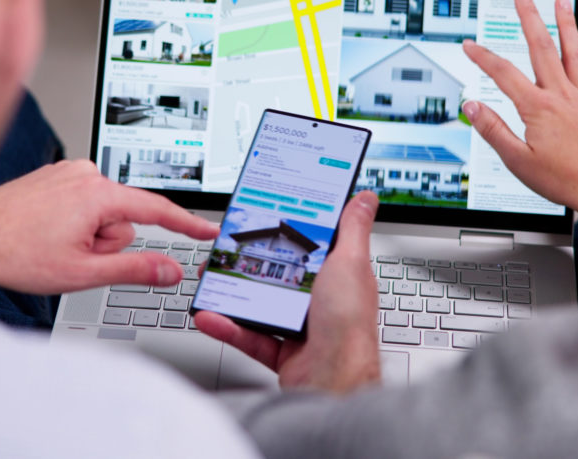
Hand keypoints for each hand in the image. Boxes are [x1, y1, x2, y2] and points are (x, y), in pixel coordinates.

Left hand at [0, 159, 218, 291]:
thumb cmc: (14, 253)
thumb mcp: (84, 272)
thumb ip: (136, 268)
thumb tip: (171, 270)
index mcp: (97, 194)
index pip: (157, 210)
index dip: (187, 224)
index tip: (208, 231)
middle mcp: (85, 174)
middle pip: (124, 216)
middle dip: (107, 241)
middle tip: (74, 256)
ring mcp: (67, 173)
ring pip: (103, 212)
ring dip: (88, 233)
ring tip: (53, 244)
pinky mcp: (54, 176)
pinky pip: (82, 202)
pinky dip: (73, 221)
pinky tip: (46, 232)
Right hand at [194, 191, 380, 393]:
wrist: (334, 379)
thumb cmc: (349, 324)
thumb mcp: (350, 262)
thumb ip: (353, 228)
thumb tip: (366, 198)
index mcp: (338, 276)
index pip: (312, 246)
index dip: (291, 230)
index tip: (267, 216)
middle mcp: (321, 300)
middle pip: (280, 273)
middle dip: (251, 263)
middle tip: (229, 249)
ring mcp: (301, 326)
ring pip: (260, 304)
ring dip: (233, 294)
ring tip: (212, 280)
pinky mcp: (283, 351)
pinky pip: (249, 335)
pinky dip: (228, 327)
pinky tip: (211, 315)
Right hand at [461, 0, 577, 221]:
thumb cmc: (561, 180)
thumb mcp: (516, 160)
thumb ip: (492, 130)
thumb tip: (472, 106)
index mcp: (537, 108)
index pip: (503, 74)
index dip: (483, 57)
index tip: (469, 45)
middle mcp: (560, 97)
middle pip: (541, 48)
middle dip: (529, 17)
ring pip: (573, 55)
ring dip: (567, 26)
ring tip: (561, 2)